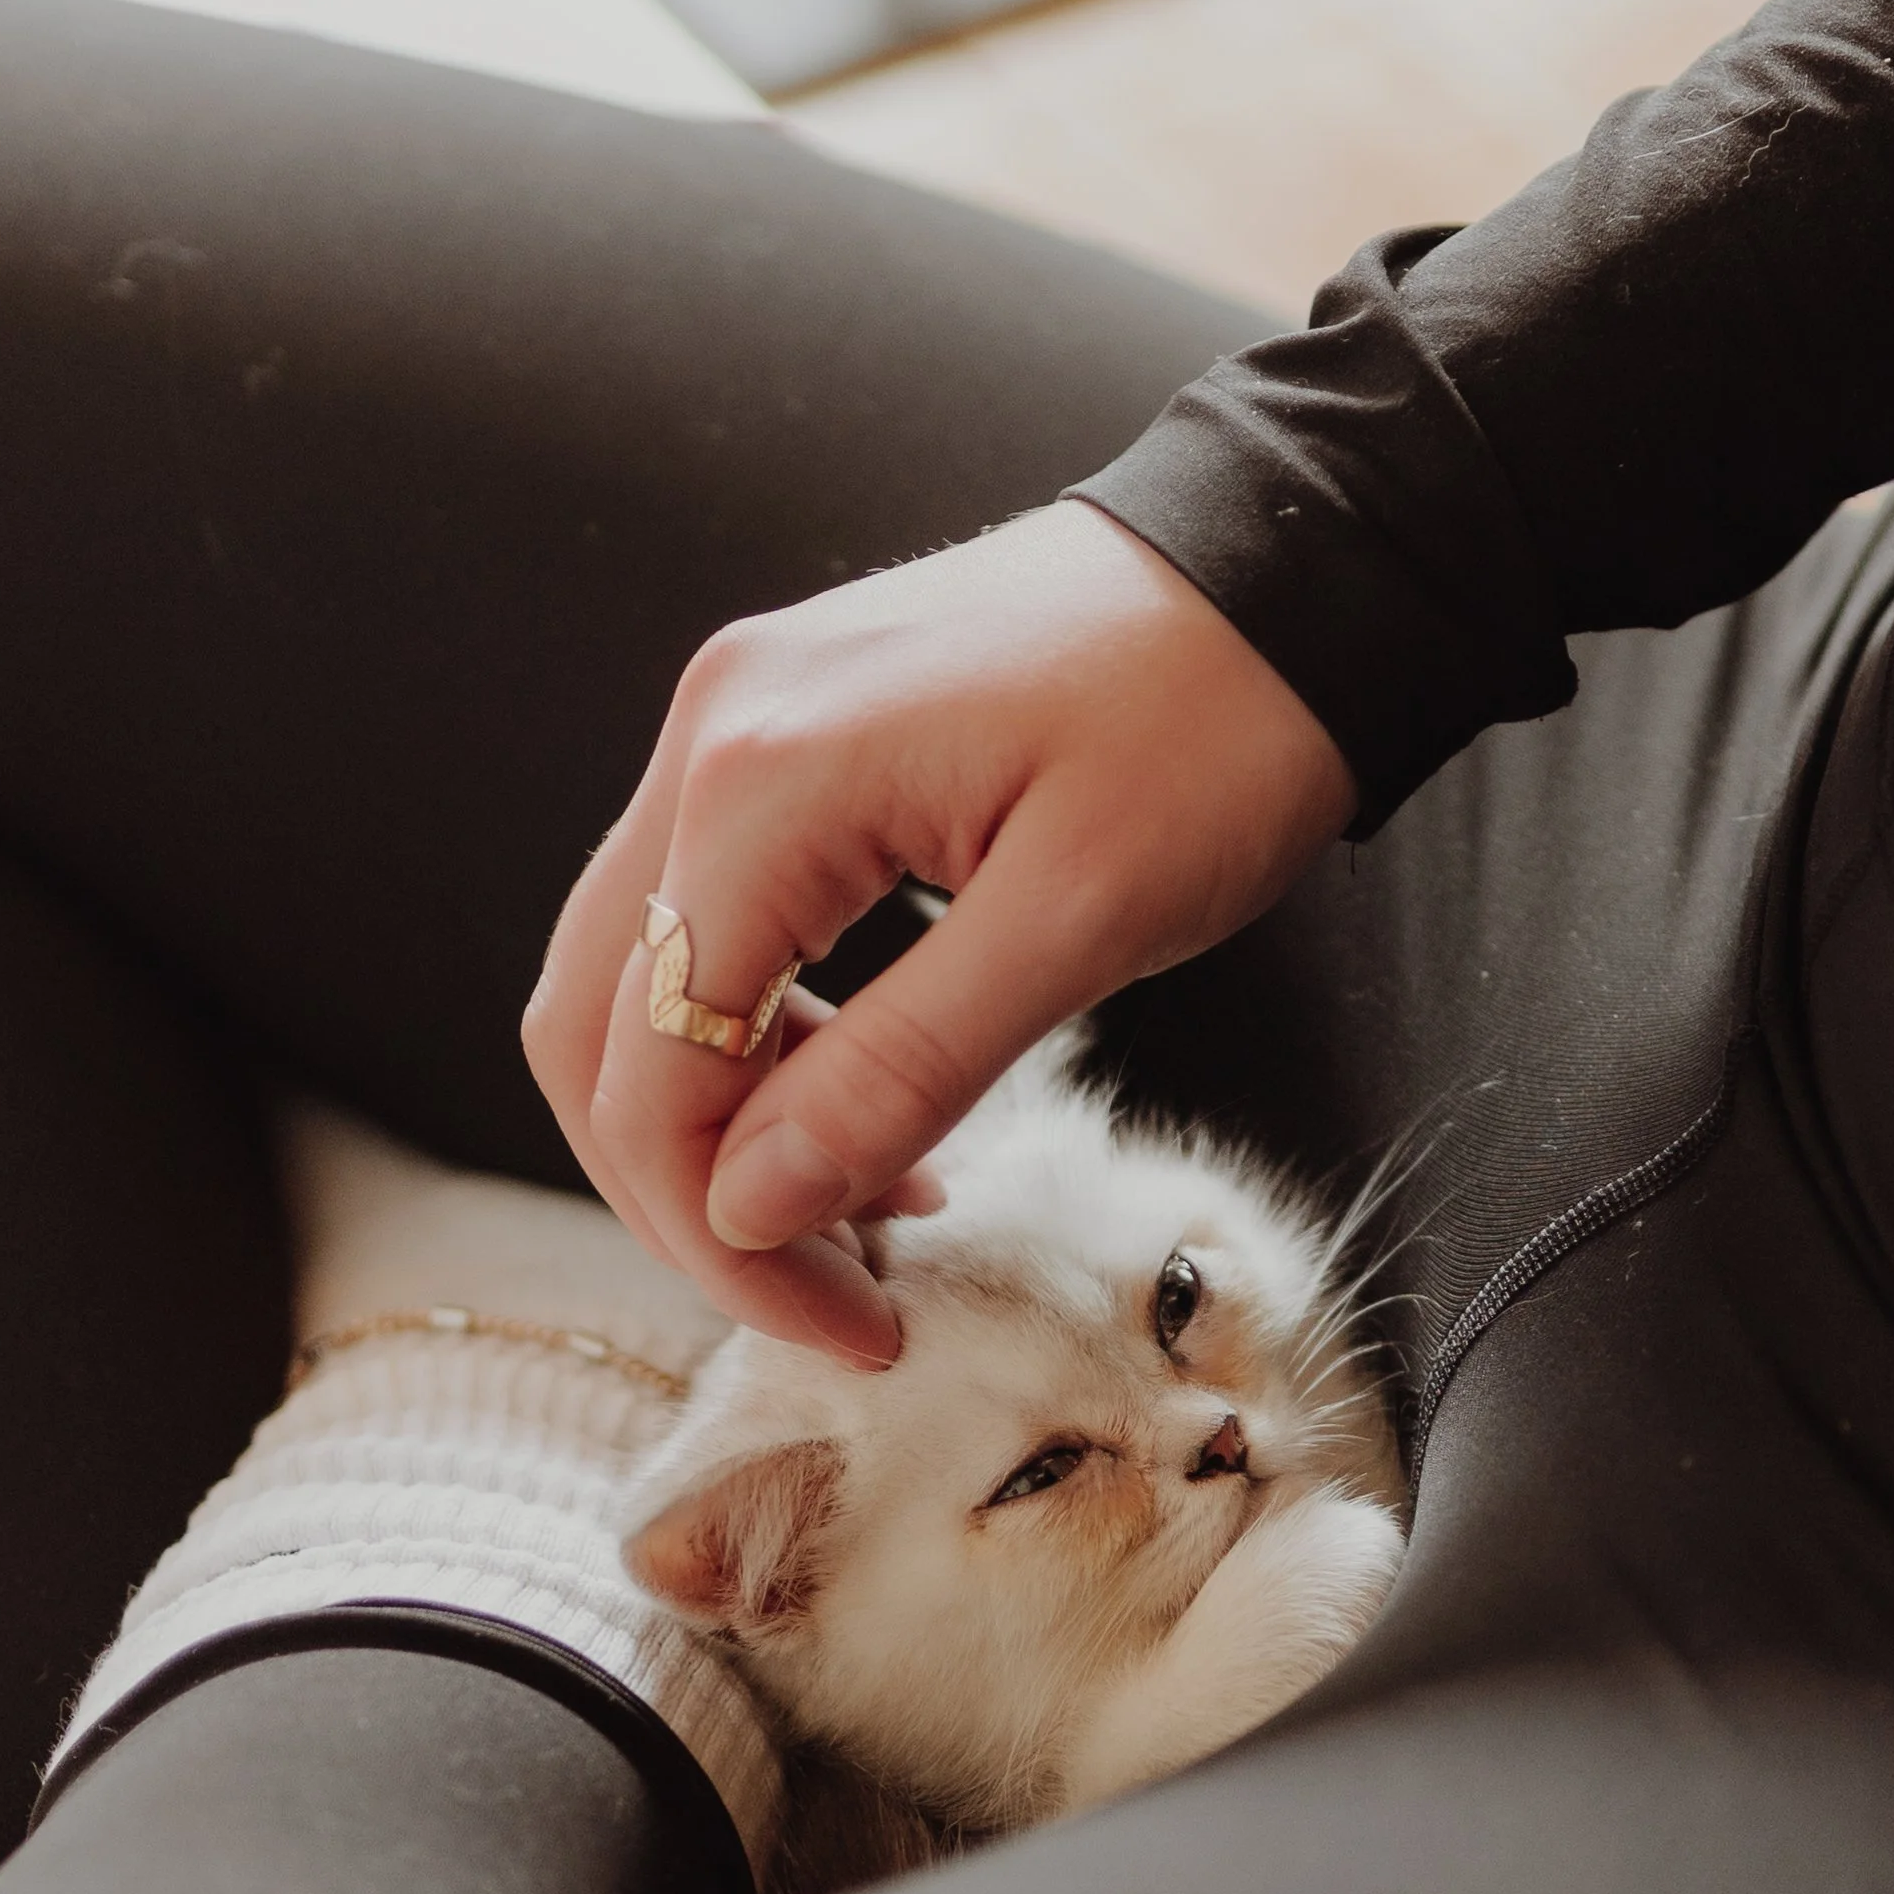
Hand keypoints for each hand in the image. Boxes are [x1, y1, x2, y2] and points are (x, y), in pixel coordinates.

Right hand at [522, 500, 1355, 1364]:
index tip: (847, 1328)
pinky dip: (767, 1037)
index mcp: (764, 781)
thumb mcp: (1081, 922)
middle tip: (836, 1298)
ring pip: (642, 981)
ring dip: (727, 1121)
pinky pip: (716, 918)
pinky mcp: (790, 734)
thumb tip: (751, 1208)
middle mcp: (715, 739)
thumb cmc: (1219, 722)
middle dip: (695, 1196)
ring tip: (874, 1210)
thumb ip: (902, 1070)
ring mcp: (741, 725)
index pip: (650, 1070)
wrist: (1293, 565)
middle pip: (600, 1030)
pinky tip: (877, 1101)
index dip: (721, 1236)